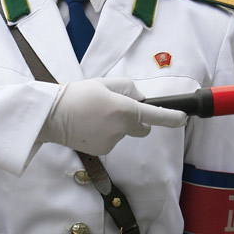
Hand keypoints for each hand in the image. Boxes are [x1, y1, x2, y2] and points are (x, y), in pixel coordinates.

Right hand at [40, 77, 186, 155]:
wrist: (51, 116)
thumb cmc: (76, 95)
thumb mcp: (103, 83)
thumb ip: (127, 88)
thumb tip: (139, 98)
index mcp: (123, 109)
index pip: (154, 115)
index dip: (171, 118)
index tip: (183, 119)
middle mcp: (121, 129)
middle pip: (142, 127)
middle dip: (138, 120)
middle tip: (117, 108)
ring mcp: (112, 142)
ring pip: (124, 133)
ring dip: (116, 125)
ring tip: (94, 115)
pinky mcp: (102, 151)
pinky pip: (112, 140)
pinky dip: (105, 133)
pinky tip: (89, 125)